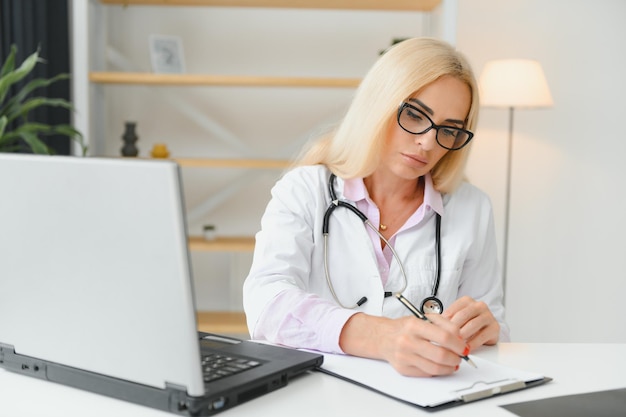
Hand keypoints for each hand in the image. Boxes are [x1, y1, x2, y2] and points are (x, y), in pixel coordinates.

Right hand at [340, 313, 467, 376]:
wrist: (383, 337)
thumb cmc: (405, 327)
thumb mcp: (423, 318)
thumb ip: (444, 324)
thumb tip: (460, 338)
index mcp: (414, 325)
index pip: (444, 336)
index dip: (458, 344)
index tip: (464, 347)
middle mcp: (407, 341)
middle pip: (441, 355)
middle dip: (456, 358)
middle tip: (461, 356)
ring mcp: (404, 357)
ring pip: (435, 368)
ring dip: (450, 367)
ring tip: (453, 362)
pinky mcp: (403, 369)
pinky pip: (427, 373)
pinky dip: (438, 371)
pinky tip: (441, 366)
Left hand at [442, 296, 499, 349]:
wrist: (486, 329)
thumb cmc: (467, 324)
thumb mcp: (456, 319)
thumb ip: (445, 321)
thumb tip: (432, 327)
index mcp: (466, 301)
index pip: (451, 311)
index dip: (443, 323)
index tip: (437, 332)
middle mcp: (479, 305)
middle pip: (461, 316)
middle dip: (452, 330)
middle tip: (445, 340)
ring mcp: (488, 315)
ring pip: (471, 326)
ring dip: (462, 337)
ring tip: (454, 345)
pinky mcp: (495, 327)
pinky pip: (481, 336)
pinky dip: (472, 344)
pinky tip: (465, 349)